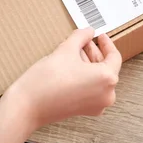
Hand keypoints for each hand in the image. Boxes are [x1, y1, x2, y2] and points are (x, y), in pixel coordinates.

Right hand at [4, 28, 121, 129]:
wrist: (27, 106)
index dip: (106, 43)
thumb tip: (88, 32)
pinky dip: (85, 76)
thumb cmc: (47, 81)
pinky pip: (91, 88)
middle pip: (106, 68)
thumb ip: (81, 36)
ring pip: (98, 78)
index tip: (100, 36)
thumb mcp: (66, 49)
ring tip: (74, 51)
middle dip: (94, 52)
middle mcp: (106, 95)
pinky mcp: (84, 110)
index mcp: (107, 79)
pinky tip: (71, 66)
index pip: (114, 57)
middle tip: (84, 41)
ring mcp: (96, 105)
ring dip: (88, 63)